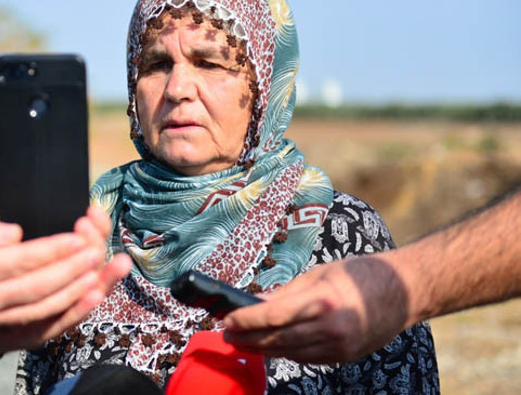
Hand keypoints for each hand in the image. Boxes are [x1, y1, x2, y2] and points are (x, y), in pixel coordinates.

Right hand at [0, 205, 130, 352]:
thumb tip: (14, 233)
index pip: (24, 260)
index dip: (56, 248)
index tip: (79, 236)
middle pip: (40, 286)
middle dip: (75, 268)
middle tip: (98, 250)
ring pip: (43, 310)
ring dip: (76, 293)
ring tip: (100, 274)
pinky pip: (35, 331)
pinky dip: (63, 319)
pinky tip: (84, 304)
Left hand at [222, 254, 408, 363]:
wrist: (405, 292)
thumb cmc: (361, 275)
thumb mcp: (319, 274)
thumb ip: (287, 293)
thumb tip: (256, 303)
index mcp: (323, 300)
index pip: (274, 315)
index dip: (247, 320)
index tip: (227, 319)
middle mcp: (331, 327)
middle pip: (278, 339)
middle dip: (248, 338)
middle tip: (227, 334)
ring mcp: (339, 346)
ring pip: (290, 352)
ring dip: (263, 349)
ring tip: (243, 342)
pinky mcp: (344, 356)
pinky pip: (307, 358)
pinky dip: (286, 352)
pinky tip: (271, 347)